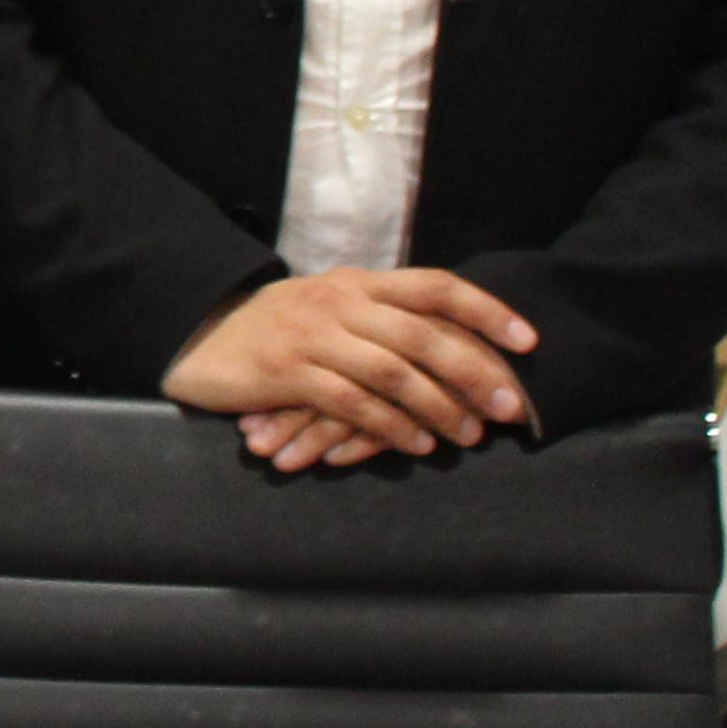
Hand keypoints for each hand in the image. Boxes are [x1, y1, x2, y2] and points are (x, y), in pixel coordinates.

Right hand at [165, 268, 539, 470]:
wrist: (197, 334)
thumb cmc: (274, 328)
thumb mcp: (330, 307)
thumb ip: (382, 318)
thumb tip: (454, 343)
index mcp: (358, 282)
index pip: (436, 286)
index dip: (486, 310)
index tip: (529, 340)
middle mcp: (340, 302)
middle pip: (424, 334)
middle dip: (475, 372)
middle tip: (510, 407)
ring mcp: (313, 336)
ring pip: (393, 372)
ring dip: (438, 407)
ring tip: (467, 436)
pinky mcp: (288, 373)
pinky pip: (351, 402)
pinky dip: (389, 426)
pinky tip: (415, 444)